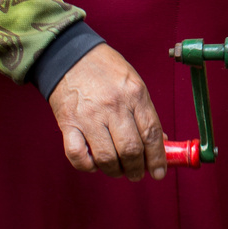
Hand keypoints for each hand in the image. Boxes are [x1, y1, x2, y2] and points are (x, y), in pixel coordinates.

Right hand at [47, 44, 166, 180]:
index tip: (159, 172)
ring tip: (117, 170)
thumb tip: (159, 142)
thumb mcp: (133, 83)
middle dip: (137, 169)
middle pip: (131, 149)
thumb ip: (145, 113)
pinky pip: (77, 156)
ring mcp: (89, 116)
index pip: (151, 133)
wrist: (70, 55)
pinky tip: (94, 163)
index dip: (157, 158)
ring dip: (115, 171)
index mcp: (134, 94)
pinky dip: (87, 166)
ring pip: (106, 158)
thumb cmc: (106, 70)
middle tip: (136, 174)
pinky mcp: (68, 123)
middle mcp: (114, 106)